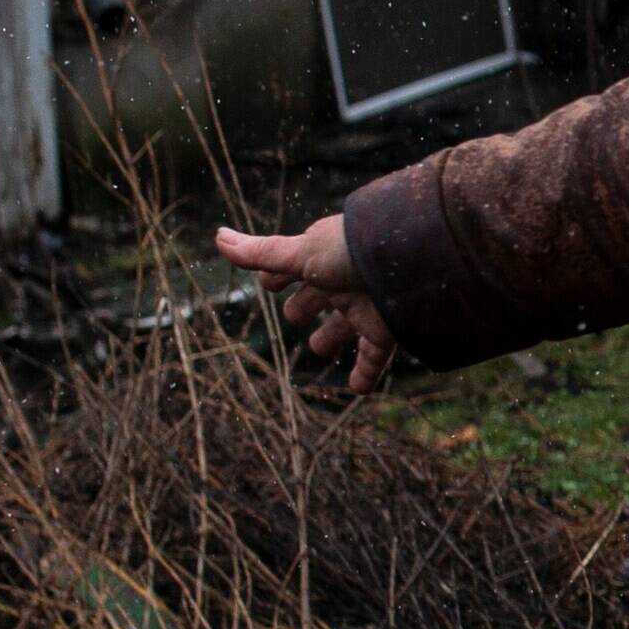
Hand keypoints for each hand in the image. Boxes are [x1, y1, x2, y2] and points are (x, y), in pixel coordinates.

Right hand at [214, 214, 397, 394]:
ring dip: (333, 337)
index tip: (269, 283)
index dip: (280, 276)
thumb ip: (262, 253)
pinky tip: (356, 390)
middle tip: (296, 316)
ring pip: (347, 327)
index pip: (295, 267)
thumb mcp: (300, 253)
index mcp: (323, 260)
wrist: (409, 261)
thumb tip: (218, 237)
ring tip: (319, 349)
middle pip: (320, 297)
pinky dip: (365, 375)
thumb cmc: (350, 250)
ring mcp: (367, 306)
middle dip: (307, 305)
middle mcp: (344, 282)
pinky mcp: (386, 331)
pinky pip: (375, 358)